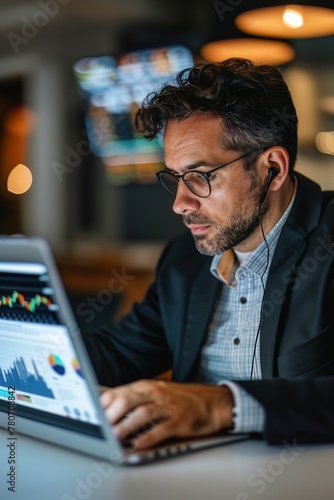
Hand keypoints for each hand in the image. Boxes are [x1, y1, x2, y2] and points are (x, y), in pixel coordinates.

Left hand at [100, 380, 233, 449]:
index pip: (118, 392)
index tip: (91, 415)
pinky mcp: (180, 420)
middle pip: (127, 400)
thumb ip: (134, 398)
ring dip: (126, 426)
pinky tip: (139, 444)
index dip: (103, 404)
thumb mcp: (156, 393)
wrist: (214, 402)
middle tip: (100, 427)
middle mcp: (155, 393)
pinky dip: (149, 436)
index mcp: (146, 386)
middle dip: (111, 414)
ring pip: (142, 413)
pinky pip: (162, 428)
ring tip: (114, 437)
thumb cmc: (181, 399)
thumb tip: (106, 406)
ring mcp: (168, 406)